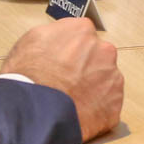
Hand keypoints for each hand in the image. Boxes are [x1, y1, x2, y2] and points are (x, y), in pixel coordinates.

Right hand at [1, 15, 123, 139]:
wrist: (35, 110)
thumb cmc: (29, 75)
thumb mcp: (33, 39)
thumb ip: (57, 34)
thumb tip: (64, 38)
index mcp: (83, 31)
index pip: (84, 37)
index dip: (73, 52)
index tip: (65, 62)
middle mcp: (104, 50)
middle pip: (99, 57)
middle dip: (87, 68)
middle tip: (68, 82)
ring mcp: (112, 77)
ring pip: (105, 81)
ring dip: (94, 88)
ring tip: (73, 100)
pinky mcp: (115, 103)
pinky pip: (108, 104)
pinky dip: (97, 109)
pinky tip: (80, 112)